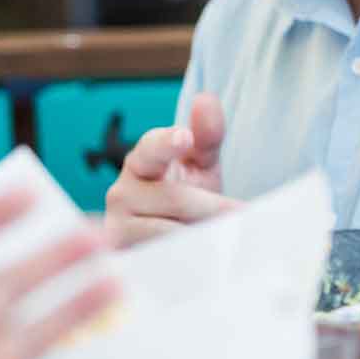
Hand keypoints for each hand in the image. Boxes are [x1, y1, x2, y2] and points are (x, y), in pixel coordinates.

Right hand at [103, 92, 236, 247]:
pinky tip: (203, 259)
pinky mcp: (123, 259)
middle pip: (175, 198)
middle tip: (242, 214)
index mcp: (141, 162)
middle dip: (214, 207)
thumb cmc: (186, 197)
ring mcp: (117, 228)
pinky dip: (187, 258)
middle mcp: (120, 193)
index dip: (167, 142)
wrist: (172, 242)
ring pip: (170, 232)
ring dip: (203, 235)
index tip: (184, 137)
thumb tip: (205, 99)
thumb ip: (207, 135)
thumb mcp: (200, 165)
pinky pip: (161, 258)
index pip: (151, 148)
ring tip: (225, 239)